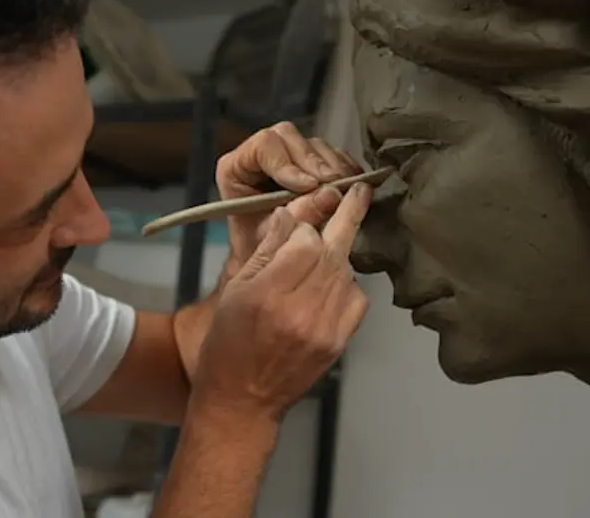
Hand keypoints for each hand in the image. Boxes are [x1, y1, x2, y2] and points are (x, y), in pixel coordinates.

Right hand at [190, 182, 371, 420]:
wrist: (242, 400)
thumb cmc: (228, 343)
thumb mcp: (235, 290)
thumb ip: (266, 250)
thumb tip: (291, 213)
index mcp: (268, 294)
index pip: (305, 240)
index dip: (304, 225)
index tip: (299, 220)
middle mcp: (301, 310)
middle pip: (333, 251)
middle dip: (347, 216)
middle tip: (361, 188)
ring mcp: (325, 328)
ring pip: (346, 272)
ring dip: (338, 256)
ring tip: (325, 251)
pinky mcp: (339, 342)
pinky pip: (356, 299)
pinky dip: (347, 284)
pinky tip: (330, 285)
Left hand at [215, 121, 362, 270]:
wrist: (267, 262)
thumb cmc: (258, 249)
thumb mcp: (273, 235)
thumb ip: (297, 214)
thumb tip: (328, 194)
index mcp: (236, 167)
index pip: (264, 146)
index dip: (287, 163)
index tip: (308, 185)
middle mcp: (261, 156)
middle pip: (290, 137)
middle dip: (314, 162)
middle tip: (332, 186)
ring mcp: (288, 156)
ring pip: (313, 144)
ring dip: (333, 167)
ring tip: (344, 190)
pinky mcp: (311, 163)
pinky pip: (332, 154)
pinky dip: (345, 169)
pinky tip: (352, 186)